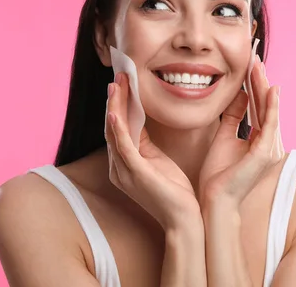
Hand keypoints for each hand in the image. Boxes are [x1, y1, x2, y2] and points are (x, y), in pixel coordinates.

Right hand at [105, 73, 200, 229]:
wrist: (184, 220)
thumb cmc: (174, 192)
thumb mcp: (158, 161)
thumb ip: (147, 143)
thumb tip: (143, 122)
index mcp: (124, 163)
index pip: (118, 127)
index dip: (119, 104)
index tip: (123, 82)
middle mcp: (118, 166)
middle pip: (112, 126)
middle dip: (115, 100)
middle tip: (118, 76)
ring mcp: (124, 171)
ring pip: (115, 131)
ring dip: (115, 106)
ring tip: (116, 84)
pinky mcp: (135, 173)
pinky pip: (123, 146)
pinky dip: (118, 128)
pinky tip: (115, 111)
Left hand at [199, 55, 283, 209]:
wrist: (214, 200)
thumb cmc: (217, 175)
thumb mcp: (224, 137)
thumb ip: (233, 117)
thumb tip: (239, 95)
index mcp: (258, 141)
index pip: (257, 108)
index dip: (253, 86)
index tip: (248, 67)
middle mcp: (268, 143)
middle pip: (264, 106)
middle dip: (259, 82)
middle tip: (254, 59)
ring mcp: (269, 148)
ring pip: (268, 111)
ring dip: (264, 87)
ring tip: (259, 67)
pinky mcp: (265, 153)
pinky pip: (270, 124)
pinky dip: (271, 106)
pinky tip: (271, 89)